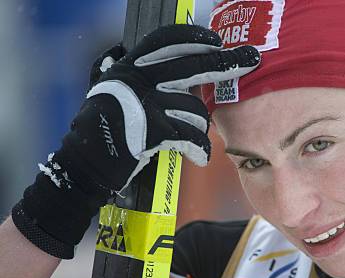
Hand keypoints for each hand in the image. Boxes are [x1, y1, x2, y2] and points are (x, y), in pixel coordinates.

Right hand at [51, 24, 259, 192]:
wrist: (85, 165)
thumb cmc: (104, 131)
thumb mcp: (112, 91)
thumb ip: (132, 74)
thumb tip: (138, 52)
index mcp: (129, 67)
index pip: (164, 41)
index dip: (194, 38)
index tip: (217, 40)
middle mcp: (137, 80)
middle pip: (192, 67)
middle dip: (226, 64)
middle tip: (252, 60)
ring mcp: (145, 105)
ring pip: (196, 111)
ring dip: (200, 130)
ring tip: (192, 140)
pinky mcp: (152, 132)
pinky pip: (192, 138)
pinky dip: (200, 151)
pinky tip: (199, 157)